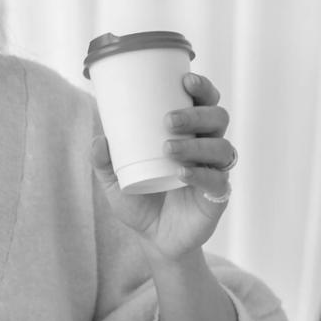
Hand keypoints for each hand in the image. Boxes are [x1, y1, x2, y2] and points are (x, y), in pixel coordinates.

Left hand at [92, 72, 235, 262]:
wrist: (154, 241)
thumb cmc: (140, 201)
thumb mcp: (115, 180)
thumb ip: (104, 161)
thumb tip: (99, 140)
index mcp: (190, 133)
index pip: (205, 102)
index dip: (202, 87)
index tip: (185, 79)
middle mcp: (207, 147)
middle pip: (218, 118)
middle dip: (197, 113)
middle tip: (169, 119)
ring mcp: (215, 171)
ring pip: (221, 147)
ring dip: (196, 144)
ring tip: (168, 147)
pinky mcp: (217, 197)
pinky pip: (217, 180)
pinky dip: (200, 174)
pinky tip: (182, 173)